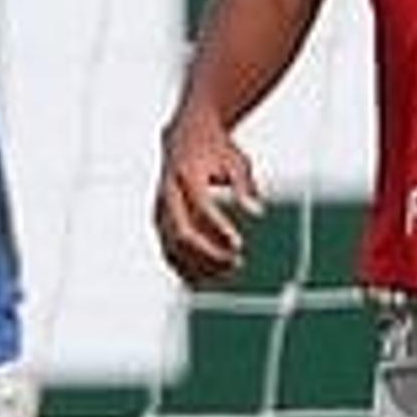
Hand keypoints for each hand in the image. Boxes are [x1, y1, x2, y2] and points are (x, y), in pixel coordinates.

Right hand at [152, 111, 264, 286]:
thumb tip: (258, 211)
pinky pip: (167, 250)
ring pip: (171, 246)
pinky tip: (204, 280)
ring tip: (227, 273)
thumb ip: (245, 186)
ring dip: (198, 265)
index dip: (219, 229)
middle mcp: (168, 194)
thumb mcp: (236, 160)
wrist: (183, 135)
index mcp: (186, 175)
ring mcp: (160, 209)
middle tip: (237, 263)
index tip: (238, 245)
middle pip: (182, 232)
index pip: (200, 208)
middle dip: (208, 253)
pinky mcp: (159, 220)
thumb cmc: (214, 148)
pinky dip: (184, 267)